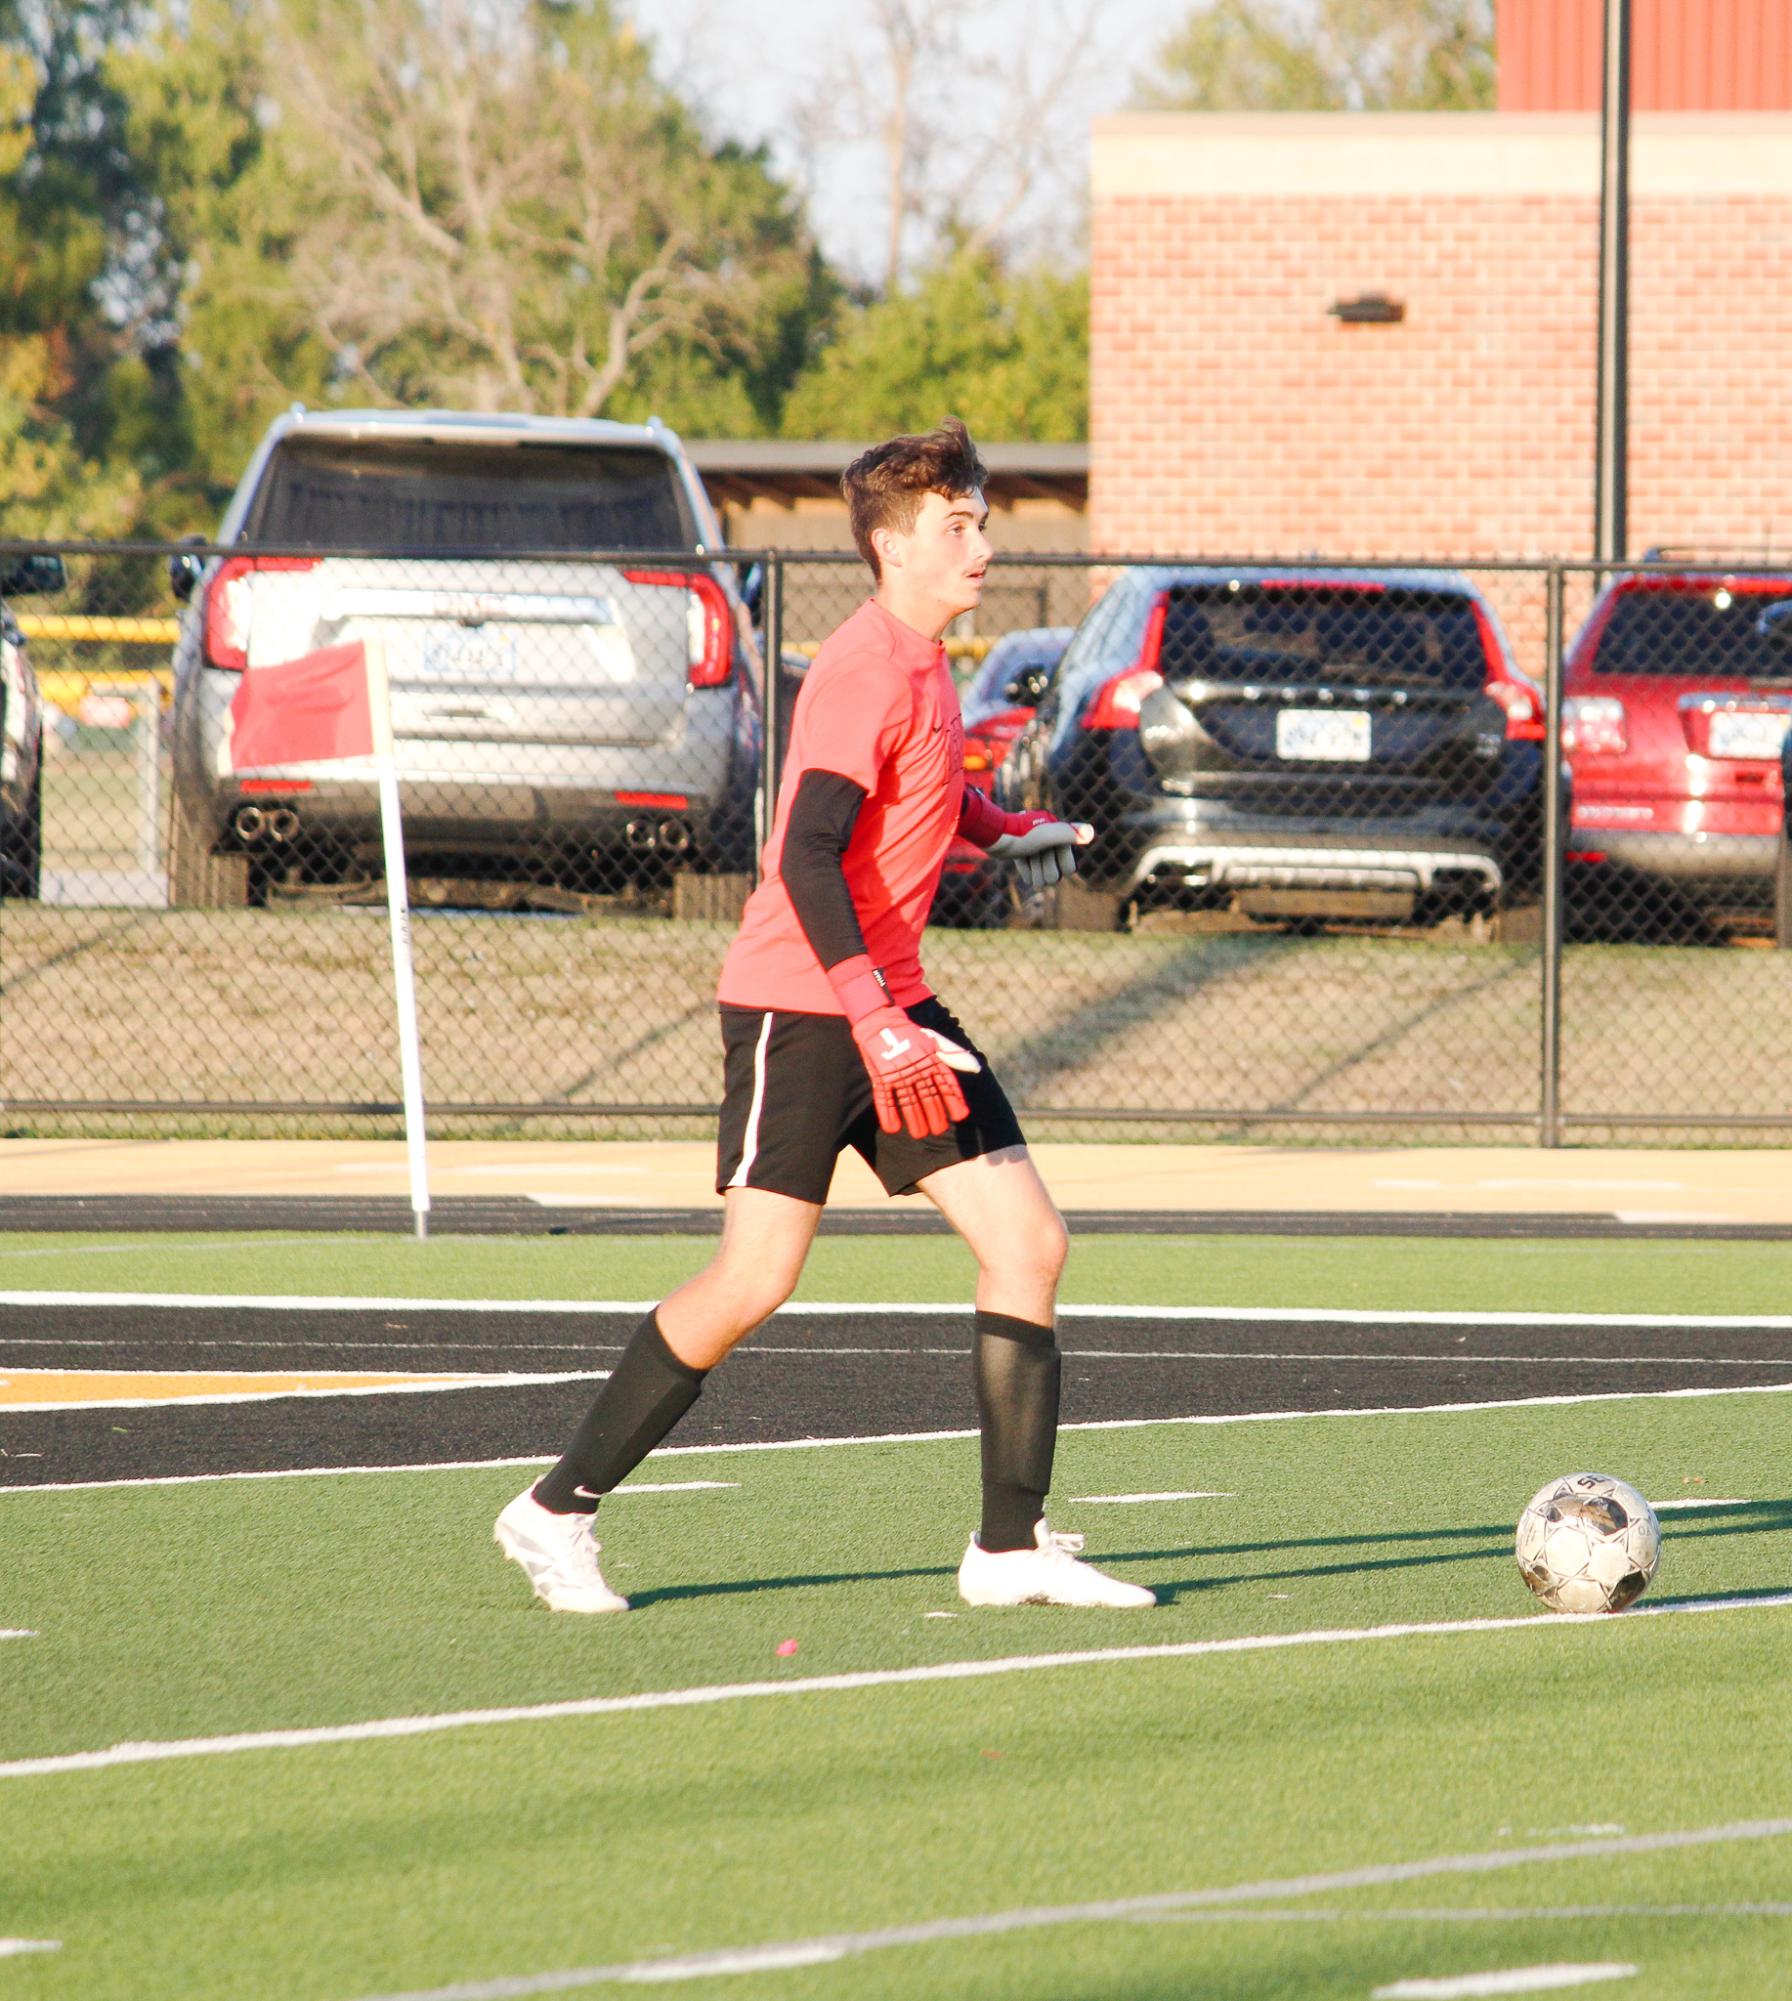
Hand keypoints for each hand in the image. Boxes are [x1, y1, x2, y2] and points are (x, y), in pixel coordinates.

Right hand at [849, 1009, 975, 1138]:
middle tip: (939, 1130)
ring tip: (920, 1134)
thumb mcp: (933, 1042)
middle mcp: (917, 1069)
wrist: (881, 1022)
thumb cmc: (910, 1034)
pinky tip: (893, 1128)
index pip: (947, 1084)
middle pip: (929, 1098)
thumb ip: (952, 1056)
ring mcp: (898, 1073)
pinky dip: (888, 1114)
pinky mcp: (881, 1077)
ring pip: (909, 1102)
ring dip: (915, 1120)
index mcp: (931, 1060)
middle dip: (935, 1116)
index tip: (961, 1116)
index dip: (954, 1101)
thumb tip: (976, 1067)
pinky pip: (885, 1099)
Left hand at [986, 812, 1093, 895]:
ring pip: (1043, 881)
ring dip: (1035, 871)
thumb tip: (1090, 833)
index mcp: (1063, 840)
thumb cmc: (1022, 834)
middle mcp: (1053, 845)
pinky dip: (1025, 870)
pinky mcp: (1026, 859)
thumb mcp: (1048, 835)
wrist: (995, 835)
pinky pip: (1031, 878)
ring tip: (1028, 856)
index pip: (1070, 870)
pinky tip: (1021, 858)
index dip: (1059, 864)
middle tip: (1035, 853)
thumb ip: (1070, 834)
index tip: (1049, 849)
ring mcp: (1039, 853)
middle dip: (1044, 868)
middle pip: (1055, 878)